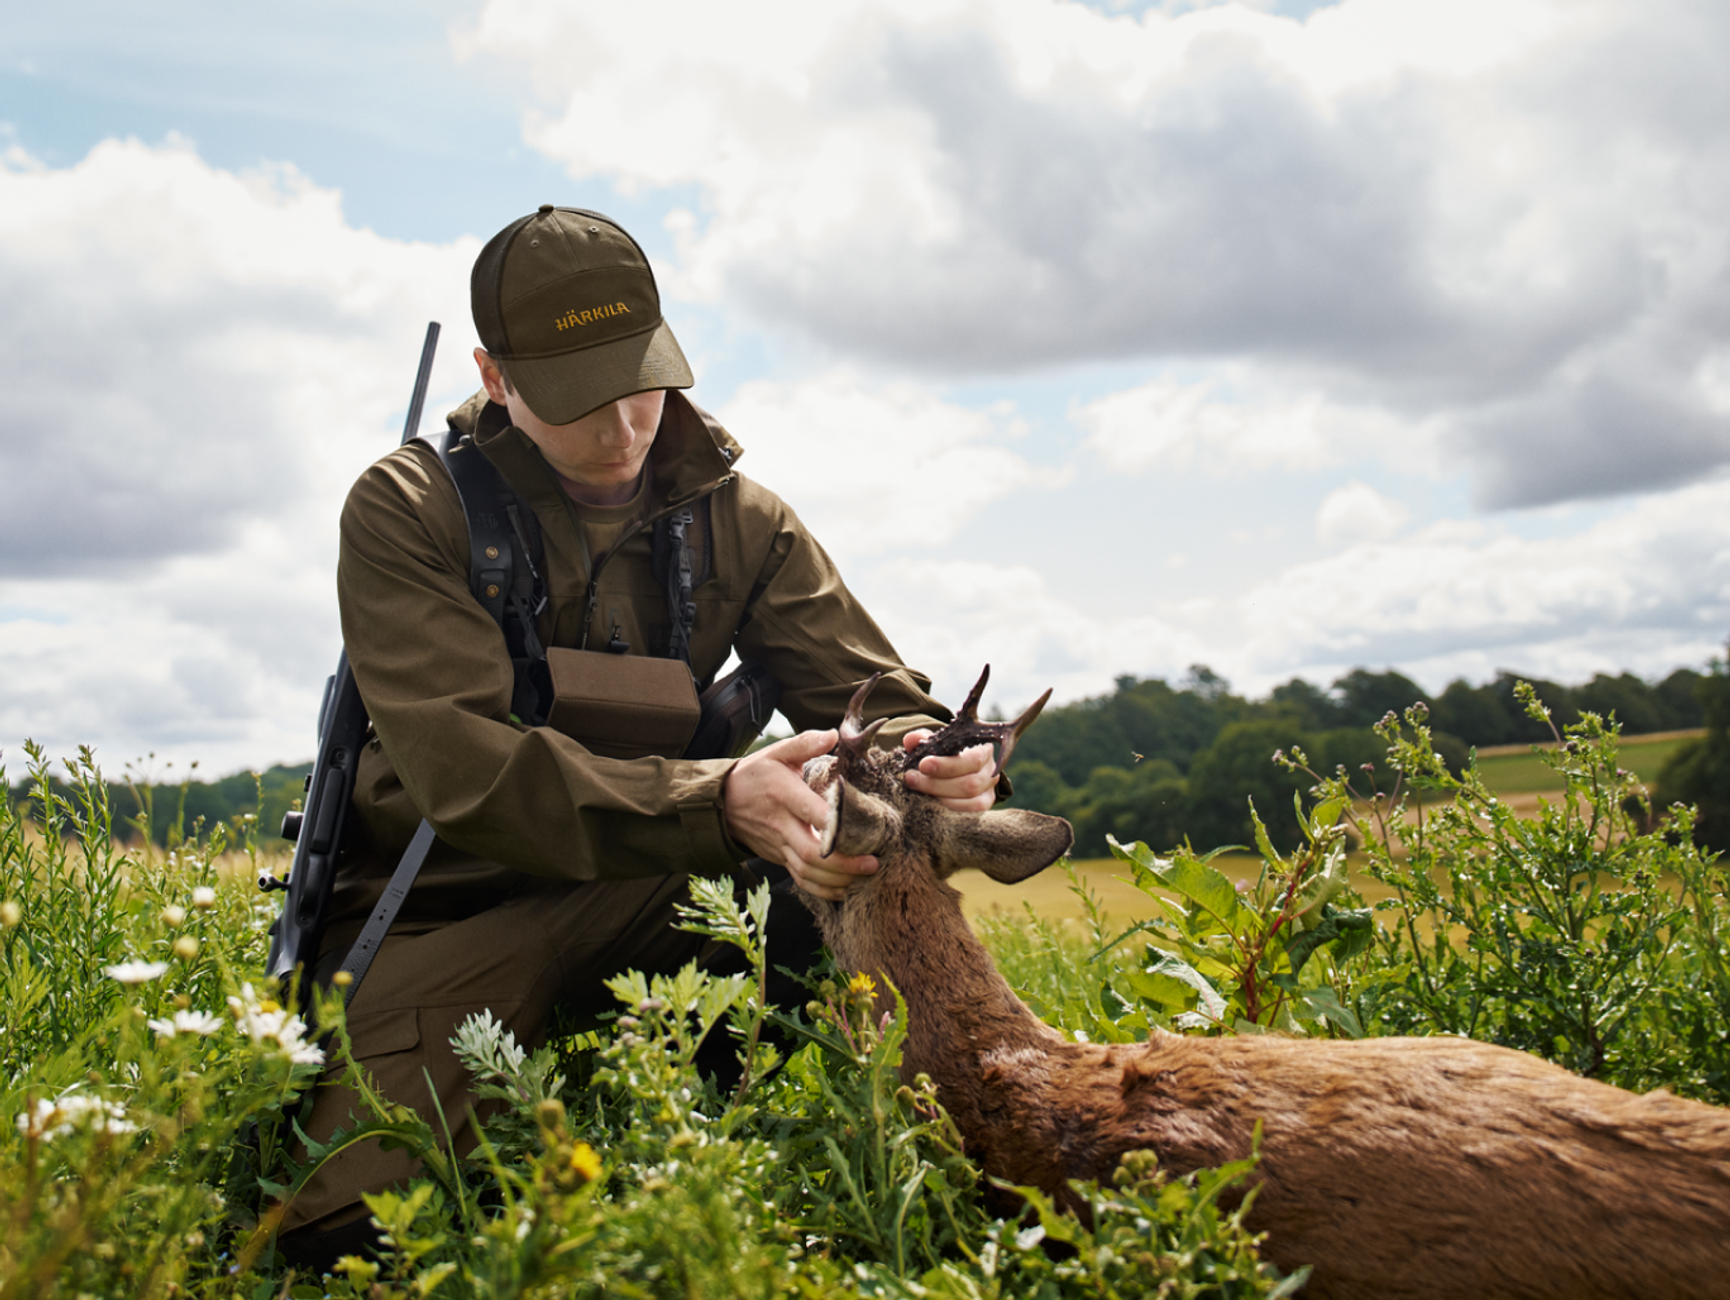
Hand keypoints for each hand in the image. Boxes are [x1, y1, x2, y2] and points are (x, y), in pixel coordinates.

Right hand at [722, 730, 878, 901]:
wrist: (723, 802)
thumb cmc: (756, 774)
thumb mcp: (778, 753)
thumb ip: (806, 743)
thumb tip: (834, 735)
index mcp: (784, 795)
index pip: (812, 814)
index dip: (836, 826)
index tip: (864, 827)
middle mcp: (781, 825)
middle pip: (813, 854)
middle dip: (845, 863)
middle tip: (873, 862)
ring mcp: (779, 845)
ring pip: (807, 872)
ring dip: (838, 879)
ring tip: (865, 875)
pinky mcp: (778, 858)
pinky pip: (800, 880)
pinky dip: (822, 889)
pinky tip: (843, 889)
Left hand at [901, 733, 997, 812]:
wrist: (954, 768)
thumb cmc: (944, 753)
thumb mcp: (934, 743)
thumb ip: (922, 740)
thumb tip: (911, 740)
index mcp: (982, 749)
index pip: (971, 759)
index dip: (946, 765)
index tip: (922, 765)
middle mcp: (990, 769)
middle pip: (970, 783)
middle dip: (936, 783)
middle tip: (912, 779)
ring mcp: (989, 789)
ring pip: (971, 799)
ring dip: (941, 797)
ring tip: (918, 791)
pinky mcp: (985, 804)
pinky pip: (972, 811)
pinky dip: (950, 808)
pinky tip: (931, 802)